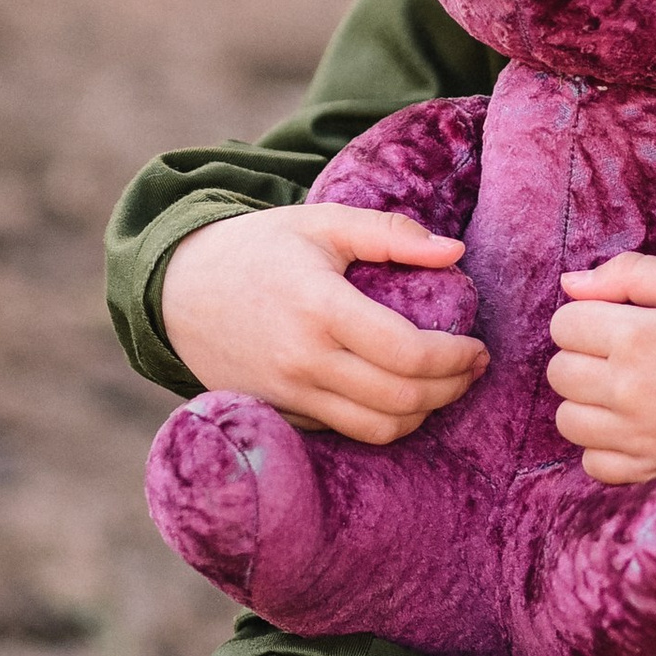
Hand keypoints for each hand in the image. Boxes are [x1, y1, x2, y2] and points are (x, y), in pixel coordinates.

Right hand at [162, 207, 487, 446]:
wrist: (178, 289)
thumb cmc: (259, 248)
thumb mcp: (322, 223)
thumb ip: (391, 233)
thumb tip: (455, 252)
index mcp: (320, 307)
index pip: (407, 352)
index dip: (455, 357)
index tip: (477, 347)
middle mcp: (304, 360)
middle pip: (401, 400)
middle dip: (452, 389)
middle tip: (473, 368)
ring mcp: (289, 395)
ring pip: (377, 429)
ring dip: (423, 414)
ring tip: (443, 385)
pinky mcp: (280, 414)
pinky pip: (345, 432)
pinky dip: (382, 421)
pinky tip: (398, 394)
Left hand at [548, 255, 655, 485]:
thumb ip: (632, 274)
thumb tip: (571, 283)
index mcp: (637, 336)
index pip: (564, 323)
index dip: (589, 316)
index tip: (620, 320)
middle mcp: (626, 389)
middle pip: (559, 372)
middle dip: (584, 357)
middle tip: (625, 354)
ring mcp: (635, 434)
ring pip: (568, 420)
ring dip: (587, 403)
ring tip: (626, 391)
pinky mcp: (649, 467)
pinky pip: (594, 464)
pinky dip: (604, 448)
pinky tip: (632, 428)